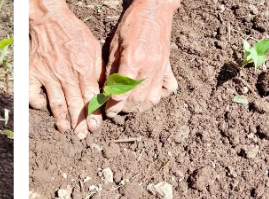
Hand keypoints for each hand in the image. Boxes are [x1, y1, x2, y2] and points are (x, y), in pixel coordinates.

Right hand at [30, 0, 103, 138]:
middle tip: (82, 136)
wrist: (50, 18)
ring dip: (62, 119)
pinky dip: (37, 103)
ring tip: (66, 130)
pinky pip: (34, 94)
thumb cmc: (74, 33)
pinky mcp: (34, 74)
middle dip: (80, 123)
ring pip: (57, 103)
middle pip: (75, 105)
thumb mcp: (93, 48)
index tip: (96, 127)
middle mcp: (67, 75)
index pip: (91, 98)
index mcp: (84, 69)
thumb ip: (98, 71)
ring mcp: (49, 76)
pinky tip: (42, 108)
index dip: (94, 115)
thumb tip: (104, 91)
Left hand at [105, 0, 179, 117]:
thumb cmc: (131, 24)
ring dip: (139, 107)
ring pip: (151, 99)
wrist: (154, 8)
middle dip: (124, 109)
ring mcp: (160, 68)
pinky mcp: (168, 66)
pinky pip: (167, 89)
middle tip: (117, 108)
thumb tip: (106, 92)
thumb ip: (111, 70)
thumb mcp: (114, 45)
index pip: (121, 93)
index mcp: (132, 60)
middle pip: (136, 100)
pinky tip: (147, 94)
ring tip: (130, 105)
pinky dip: (158, 96)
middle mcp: (148, 66)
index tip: (108, 111)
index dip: (113, 106)